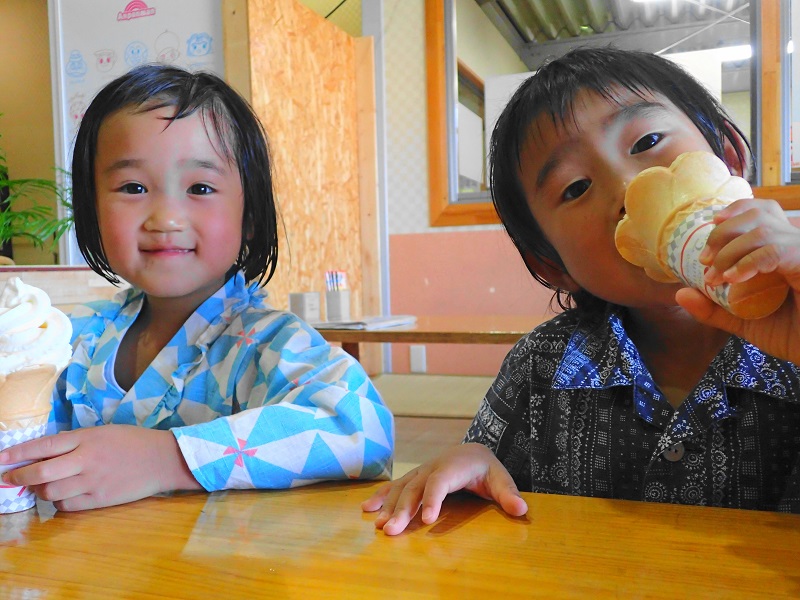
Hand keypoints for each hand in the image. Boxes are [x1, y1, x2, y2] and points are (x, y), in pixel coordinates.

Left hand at [0, 425, 200, 510]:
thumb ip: (76, 442)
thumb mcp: (104, 433)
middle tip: (11, 479)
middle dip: (21, 477)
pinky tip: (64, 497)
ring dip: (41, 491)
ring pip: (52, 492)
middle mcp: (86, 460)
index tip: (0, 459)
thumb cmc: (134, 442)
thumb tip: (46, 453)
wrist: (163, 459)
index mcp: (87, 438)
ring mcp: (93, 481)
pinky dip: (60, 503)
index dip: (18, 453)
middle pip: (41, 472)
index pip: (44, 446)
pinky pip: (68, 506)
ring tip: (42, 487)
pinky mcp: (101, 499)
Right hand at [361, 443, 527, 535]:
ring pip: (401, 488)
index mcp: (454, 466)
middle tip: (390, 531)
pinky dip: (380, 497)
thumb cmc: (486, 469)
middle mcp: (432, 467)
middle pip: (414, 488)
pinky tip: (366, 509)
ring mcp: (420, 472)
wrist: (471, 451)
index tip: (426, 520)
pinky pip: (394, 487)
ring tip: (377, 526)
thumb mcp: (501, 479)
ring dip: (388, 507)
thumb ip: (509, 494)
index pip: (440, 482)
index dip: (433, 499)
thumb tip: (522, 509)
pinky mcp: (413, 478)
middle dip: (402, 510)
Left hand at [677, 198, 799, 363]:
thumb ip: (714, 308)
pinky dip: (749, 262)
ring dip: (730, 251)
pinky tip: (733, 279)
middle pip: (759, 215)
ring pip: (763, 231)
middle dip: (723, 233)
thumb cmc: (789, 334)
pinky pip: (777, 251)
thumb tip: (680, 293)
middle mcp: (795, 246)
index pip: (762, 212)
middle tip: (705, 260)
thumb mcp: (743, 321)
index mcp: (782, 249)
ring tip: (715, 277)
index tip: (711, 224)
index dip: (736, 210)